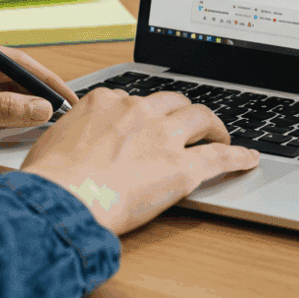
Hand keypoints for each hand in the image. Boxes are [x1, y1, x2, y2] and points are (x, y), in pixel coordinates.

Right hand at [21, 88, 259, 234]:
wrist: (63, 198)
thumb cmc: (50, 179)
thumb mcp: (52, 142)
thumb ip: (72, 135)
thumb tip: (68, 144)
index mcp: (106, 102)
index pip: (134, 99)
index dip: (144, 113)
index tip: (147, 122)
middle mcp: (138, 111)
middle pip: (173, 101)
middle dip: (183, 111)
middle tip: (190, 125)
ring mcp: (163, 136)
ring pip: (201, 118)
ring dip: (213, 125)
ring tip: (220, 136)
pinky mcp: (182, 167)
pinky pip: (219, 156)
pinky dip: (237, 155)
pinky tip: (248, 158)